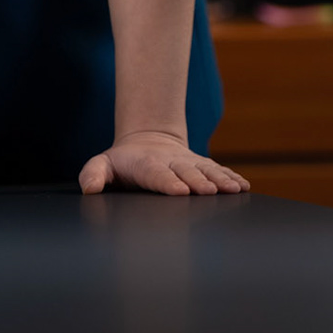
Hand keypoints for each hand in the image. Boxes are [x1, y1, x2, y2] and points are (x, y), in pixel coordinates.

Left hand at [78, 129, 250, 195]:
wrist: (148, 140)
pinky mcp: (202, 165)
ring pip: (207, 170)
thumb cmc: (123, 162)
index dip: (169, 182)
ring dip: (221, 180)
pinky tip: (243, 187)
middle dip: (199, 182)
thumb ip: (94, 173)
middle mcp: (172, 162)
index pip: (157, 174)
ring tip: (234, 190)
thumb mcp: (103, 163)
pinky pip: (218, 170)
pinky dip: (231, 177)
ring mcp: (189, 162)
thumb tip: (89, 188)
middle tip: (210, 192)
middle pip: (186, 172)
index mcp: (146, 164)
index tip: (181, 191)